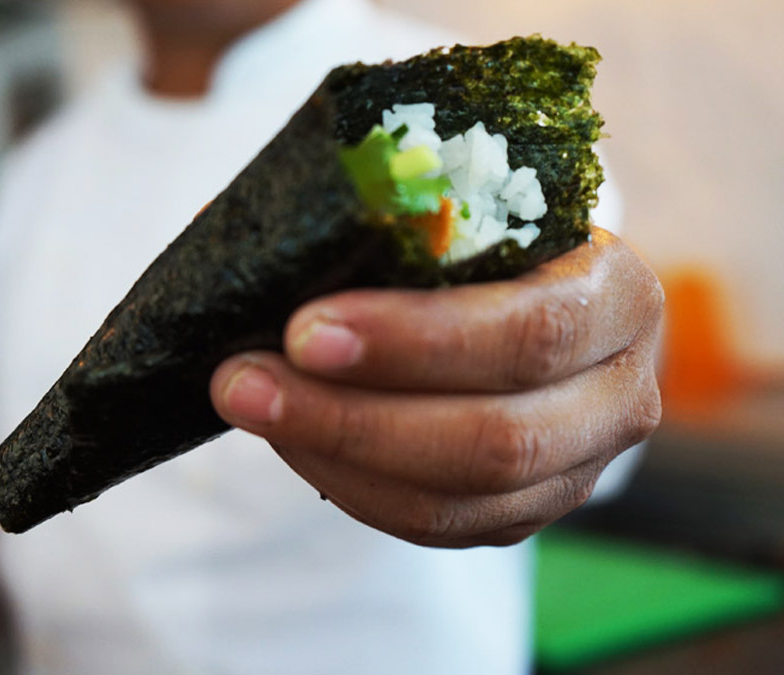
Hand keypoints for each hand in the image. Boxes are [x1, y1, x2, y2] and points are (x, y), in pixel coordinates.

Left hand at [210, 227, 662, 547]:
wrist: (536, 305)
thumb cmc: (496, 242)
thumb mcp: (470, 211)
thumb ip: (387, 220)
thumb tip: (238, 234)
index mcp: (618, 298)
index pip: (532, 332)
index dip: (417, 340)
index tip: (304, 329)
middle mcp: (619, 397)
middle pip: (498, 439)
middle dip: (355, 416)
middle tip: (245, 381)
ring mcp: (576, 471)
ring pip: (457, 500)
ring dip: (336, 456)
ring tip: (248, 405)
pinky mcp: (523, 514)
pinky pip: (433, 526)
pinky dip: (350, 486)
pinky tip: (293, 439)